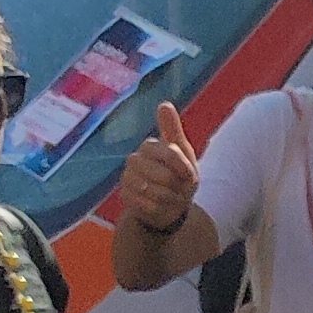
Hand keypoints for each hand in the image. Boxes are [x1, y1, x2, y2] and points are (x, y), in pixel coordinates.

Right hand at [111, 100, 198, 237]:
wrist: (168, 206)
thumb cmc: (178, 177)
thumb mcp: (183, 153)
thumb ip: (173, 130)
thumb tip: (164, 104)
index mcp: (150, 146)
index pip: (170, 153)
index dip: (183, 167)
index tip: (188, 175)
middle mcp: (134, 159)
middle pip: (163, 175)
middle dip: (177, 186)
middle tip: (178, 187)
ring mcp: (127, 178)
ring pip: (155, 192)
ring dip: (170, 198)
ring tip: (170, 197)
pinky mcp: (124, 197)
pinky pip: (147, 205)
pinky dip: (159, 209)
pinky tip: (159, 206)